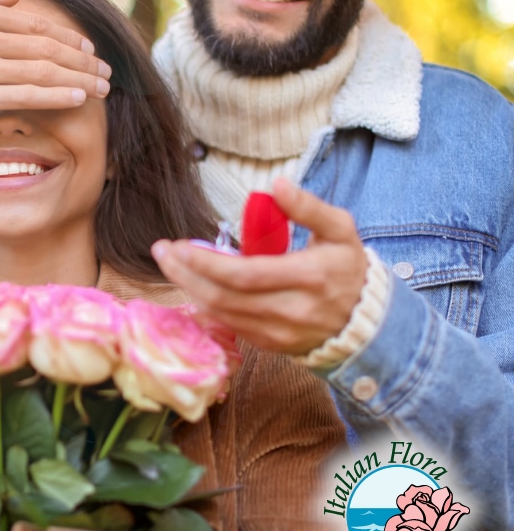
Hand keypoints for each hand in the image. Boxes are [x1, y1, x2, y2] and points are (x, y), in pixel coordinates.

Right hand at [0, 0, 111, 127]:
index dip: (68, 38)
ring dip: (79, 79)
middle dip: (83, 60)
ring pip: (41, 71)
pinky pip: (25, 95)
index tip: (89, 49)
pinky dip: (57, 95)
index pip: (34, 25)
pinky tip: (78, 98)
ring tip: (102, 87)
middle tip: (106, 70)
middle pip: (45, 48)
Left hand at [152, 178, 367, 354]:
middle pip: (224, 297)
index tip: (179, 245)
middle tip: (162, 252)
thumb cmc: (347, 268)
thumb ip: (308, 207)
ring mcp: (280, 333)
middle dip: (186, 274)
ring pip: (222, 313)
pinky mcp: (271, 345)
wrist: (367, 323)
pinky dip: (207, 304)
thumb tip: (276, 185)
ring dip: (190, 288)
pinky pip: (230, 325)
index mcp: (310, 277)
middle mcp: (292, 310)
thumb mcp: (340, 229)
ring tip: (171, 264)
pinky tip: (193, 284)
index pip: (245, 275)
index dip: (207, 262)